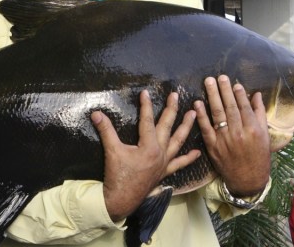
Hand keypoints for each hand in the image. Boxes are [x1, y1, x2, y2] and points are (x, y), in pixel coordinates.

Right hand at [91, 90, 199, 221]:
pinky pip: (179, 164)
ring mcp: (164, 163)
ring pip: (178, 142)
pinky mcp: (163, 172)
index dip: (146, 105)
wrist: (121, 200)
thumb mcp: (111, 151)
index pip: (148, 120)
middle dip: (171, 110)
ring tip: (194, 114)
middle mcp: (160, 153)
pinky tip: (197, 153)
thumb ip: (106, 130)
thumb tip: (96, 113)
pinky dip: (189, 158)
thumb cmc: (117, 176)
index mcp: (149, 146)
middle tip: (175, 95)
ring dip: (186, 127)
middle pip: (167, 127)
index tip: (145, 93)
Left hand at [194, 75, 269, 196]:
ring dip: (212, 97)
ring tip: (208, 82)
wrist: (247, 180)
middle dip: (224, 90)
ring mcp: (224, 139)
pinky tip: (197, 103)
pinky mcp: (212, 146)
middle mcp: (238, 133)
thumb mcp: (264, 136)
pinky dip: (201, 115)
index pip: (244, 107)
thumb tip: (256, 94)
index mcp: (253, 130)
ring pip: (217, 114)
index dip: (239, 94)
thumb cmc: (258, 156)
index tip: (234, 83)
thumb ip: (260, 114)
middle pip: (230, 107)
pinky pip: (206, 128)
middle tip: (219, 77)